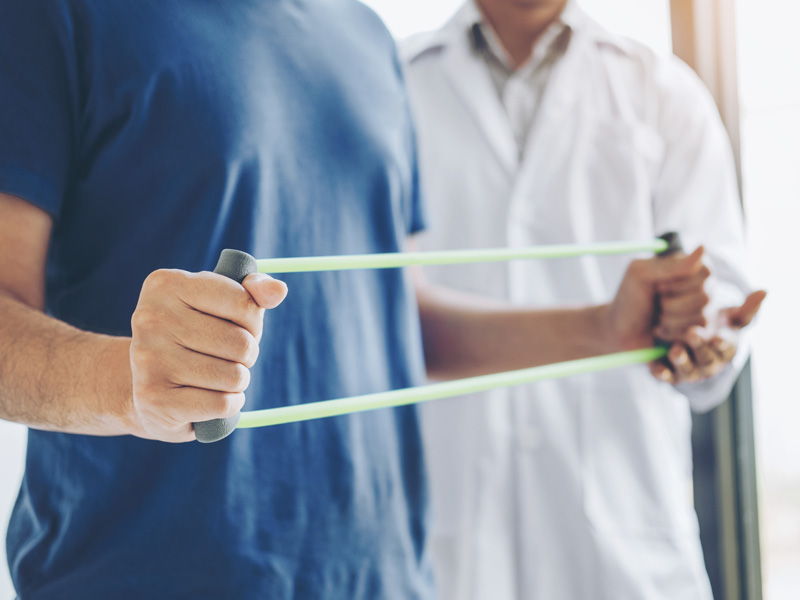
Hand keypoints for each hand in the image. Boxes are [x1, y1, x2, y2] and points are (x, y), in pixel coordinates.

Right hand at [129, 269, 287, 441]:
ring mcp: (148, 360)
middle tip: (224, 357)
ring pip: (234, 376)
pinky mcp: (154, 399)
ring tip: (216, 378)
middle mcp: (150, 319)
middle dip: (245, 355)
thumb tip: (278, 290)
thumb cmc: (193, 337)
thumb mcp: (219, 305)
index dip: (253, 322)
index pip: (244, 303)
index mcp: (166, 284)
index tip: (237, 326)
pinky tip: (209, 398)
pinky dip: (228, 405)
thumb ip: (252, 293)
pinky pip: (222, 404)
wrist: (143, 386)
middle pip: (241, 344)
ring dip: (237, 382)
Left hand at [605, 246, 709, 350]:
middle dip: (671, 304)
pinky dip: (672, 333)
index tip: (658, 286)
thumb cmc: (629, 299)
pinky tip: (661, 330)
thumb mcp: (641, 275)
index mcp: (689, 267)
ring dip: (670, 320)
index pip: (705, 272)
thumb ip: (671, 265)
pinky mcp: (699, 332)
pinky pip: (698, 335)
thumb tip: (703, 248)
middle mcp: (702, 286)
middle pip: (705, 296)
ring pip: (702, 316)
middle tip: (656, 303)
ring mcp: (703, 310)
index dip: (678, 283)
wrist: (620, 331)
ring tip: (657, 317)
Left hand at [650, 290, 766, 383]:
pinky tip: (655, 367)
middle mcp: (708, 362)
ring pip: (686, 370)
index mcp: (724, 348)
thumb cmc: (711, 325)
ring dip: (682, 361)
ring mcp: (689, 369)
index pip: (726, 346)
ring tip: (675, 350)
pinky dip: (661, 373)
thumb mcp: (727, 316)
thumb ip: (745, 308)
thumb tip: (763, 291)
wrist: (683, 335)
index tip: (719, 336)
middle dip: (700, 347)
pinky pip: (665, 376)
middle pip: (706, 359)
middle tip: (692, 333)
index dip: (723, 343)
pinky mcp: (669, 373)